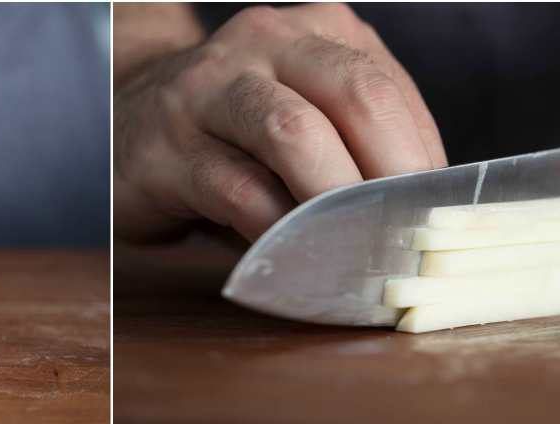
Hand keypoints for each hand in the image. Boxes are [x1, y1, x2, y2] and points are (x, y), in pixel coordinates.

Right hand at [114, 2, 445, 242]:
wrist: (123, 122)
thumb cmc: (234, 136)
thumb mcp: (304, 117)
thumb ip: (357, 145)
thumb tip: (420, 213)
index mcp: (316, 32)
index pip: (387, 87)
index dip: (421, 156)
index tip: (436, 217)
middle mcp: (263, 44)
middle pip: (353, 94)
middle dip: (392, 172)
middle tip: (410, 233)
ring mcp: (206, 90)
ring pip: (292, 132)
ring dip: (337, 197)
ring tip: (360, 247)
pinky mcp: (165, 149)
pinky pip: (235, 189)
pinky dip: (276, 229)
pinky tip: (297, 255)